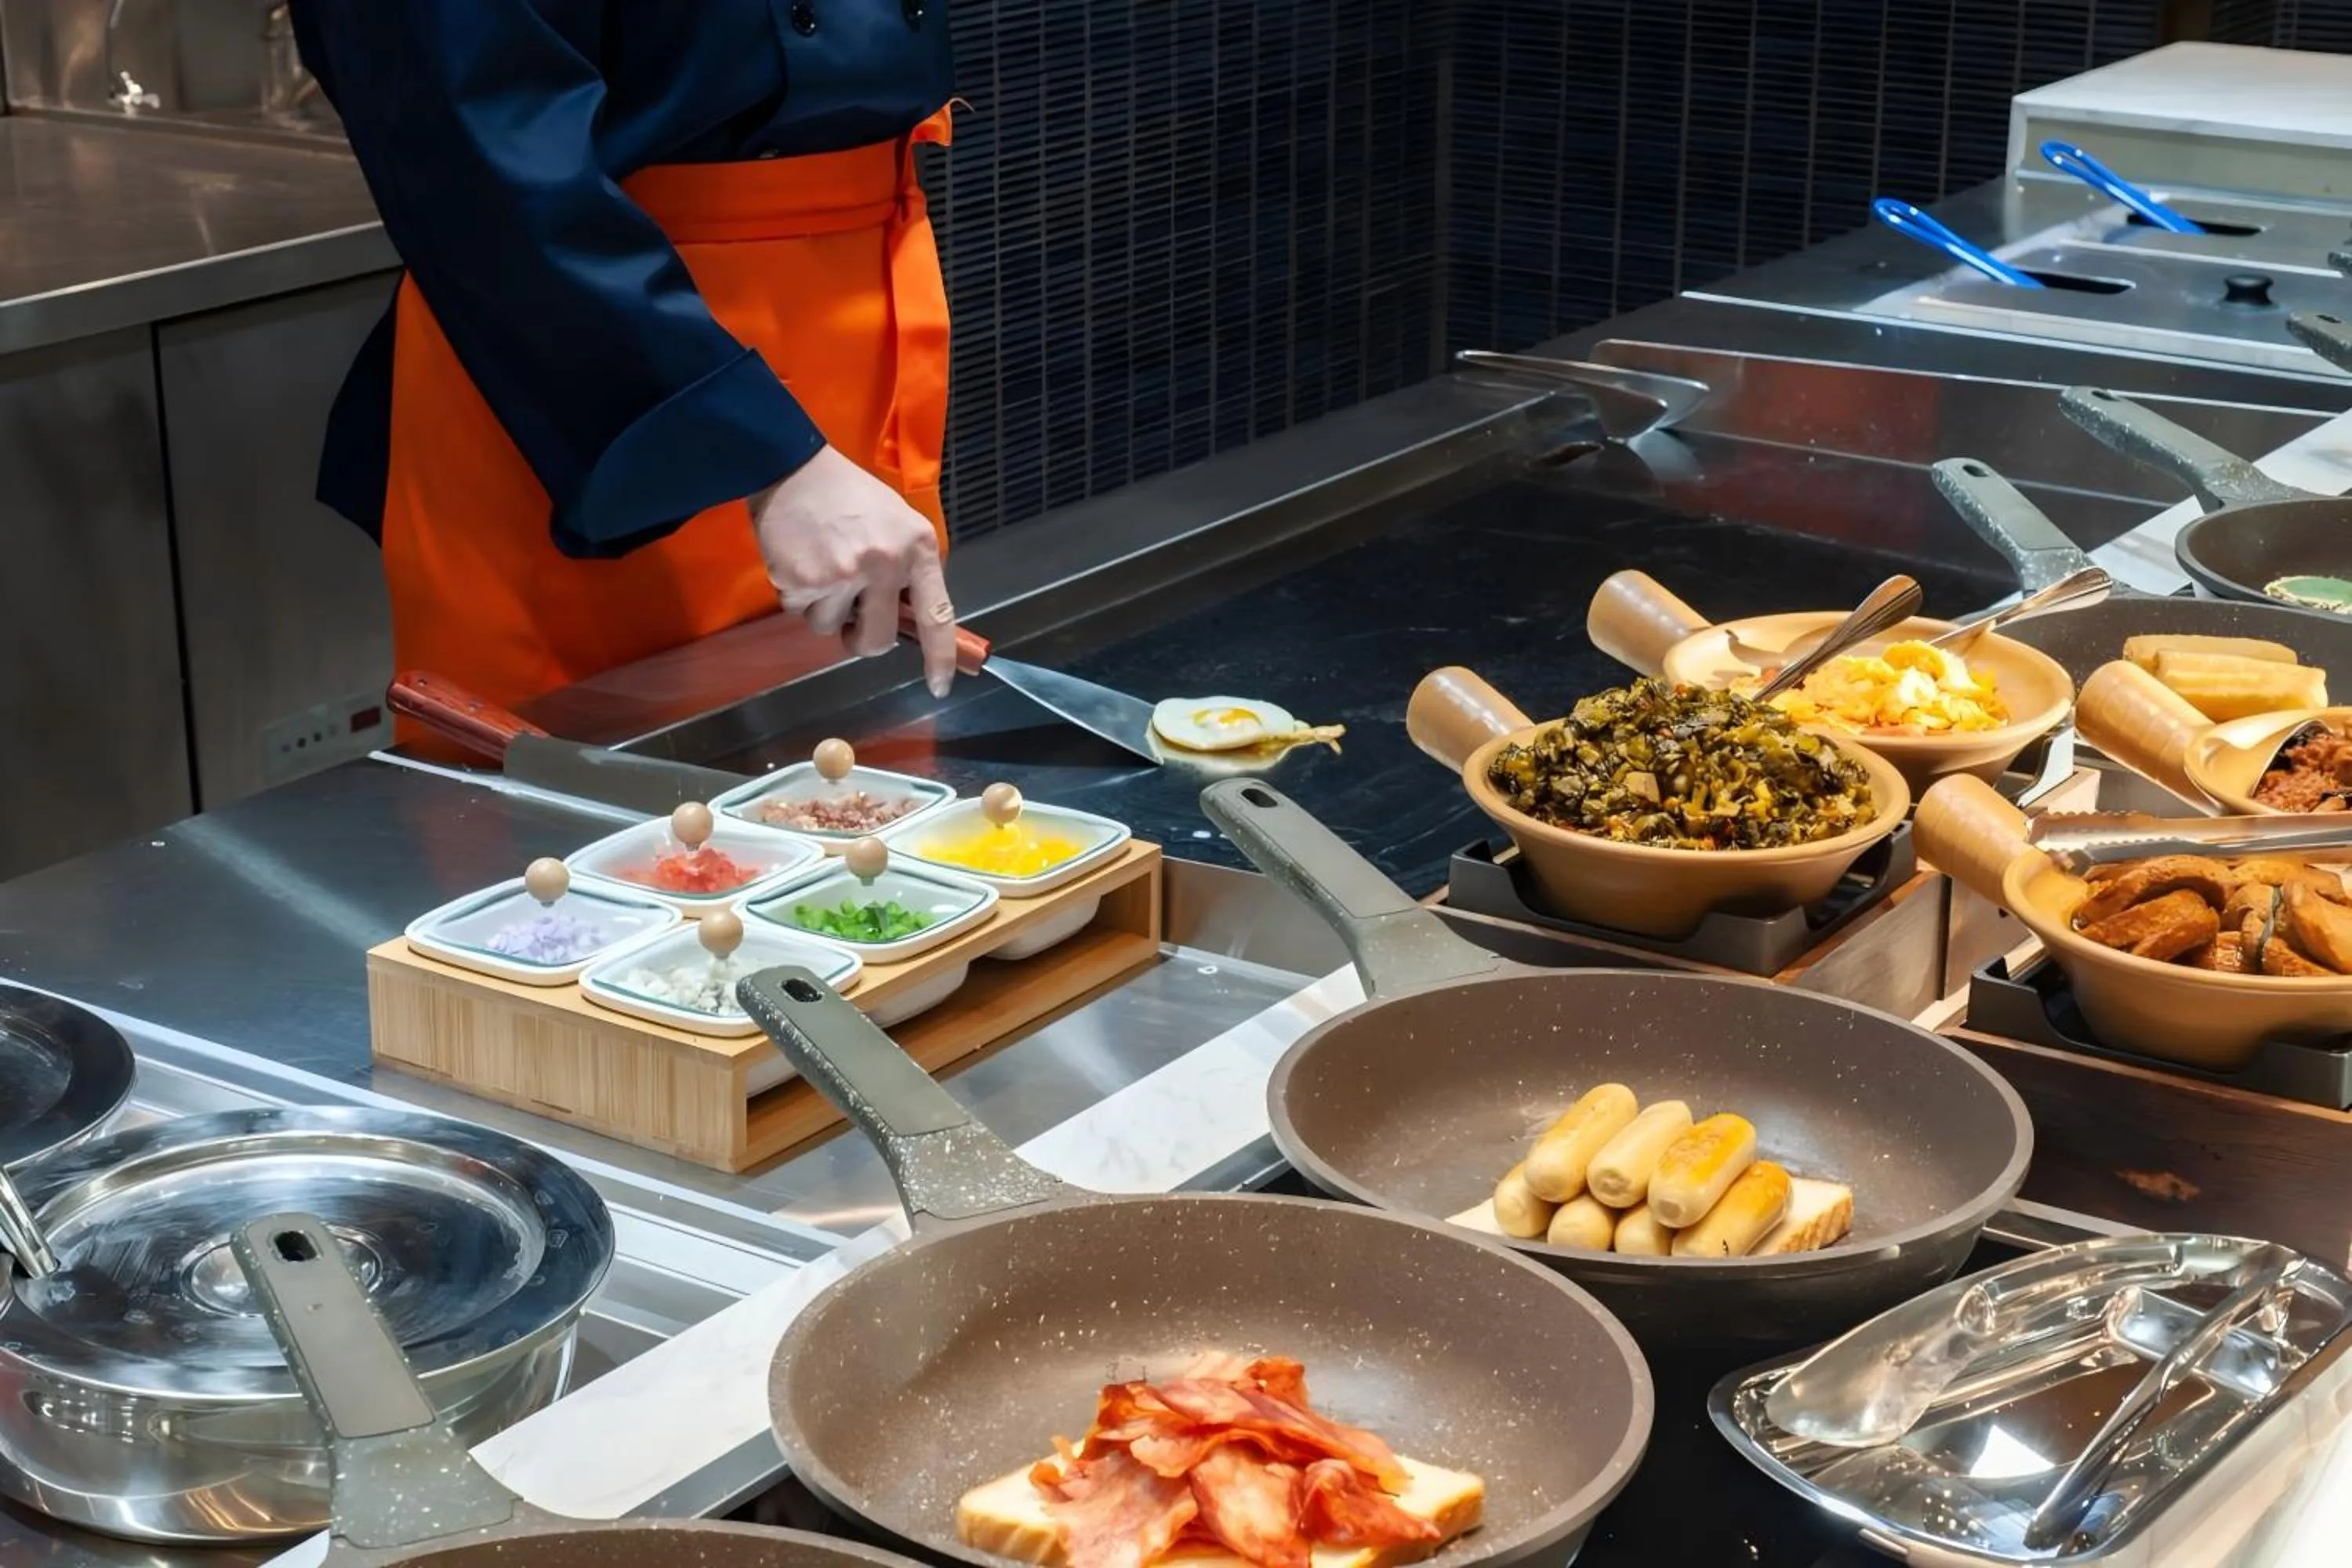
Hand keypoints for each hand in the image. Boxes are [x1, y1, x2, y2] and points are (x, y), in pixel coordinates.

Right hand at [751, 446, 957, 695]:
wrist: (794, 468)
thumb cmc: (851, 496)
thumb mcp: (899, 524)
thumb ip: (908, 571)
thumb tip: (910, 622)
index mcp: (916, 550)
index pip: (936, 616)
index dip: (940, 657)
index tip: (940, 686)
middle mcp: (882, 565)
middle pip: (878, 641)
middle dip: (863, 639)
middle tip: (853, 618)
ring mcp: (840, 575)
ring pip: (830, 629)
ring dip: (825, 609)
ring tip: (823, 567)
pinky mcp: (801, 580)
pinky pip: (800, 613)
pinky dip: (799, 596)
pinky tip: (802, 561)